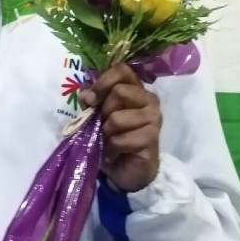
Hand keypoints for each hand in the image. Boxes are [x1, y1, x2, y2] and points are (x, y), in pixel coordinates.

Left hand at [79, 64, 160, 192]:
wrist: (125, 170)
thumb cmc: (112, 138)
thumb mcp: (97, 114)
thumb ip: (92, 98)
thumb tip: (86, 92)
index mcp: (136, 89)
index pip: (122, 70)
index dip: (103, 82)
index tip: (91, 99)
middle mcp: (149, 100)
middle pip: (119, 92)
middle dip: (104, 112)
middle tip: (104, 125)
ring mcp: (154, 119)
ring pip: (117, 118)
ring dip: (106, 133)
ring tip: (110, 140)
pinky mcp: (152, 138)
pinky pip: (120, 139)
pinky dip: (112, 148)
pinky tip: (116, 152)